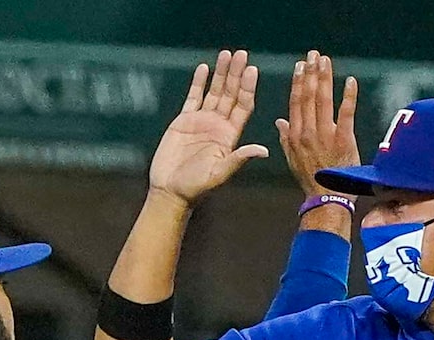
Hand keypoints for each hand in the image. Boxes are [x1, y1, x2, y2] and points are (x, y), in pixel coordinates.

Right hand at [149, 51, 267, 204]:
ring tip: (226, 54)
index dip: (247, 87)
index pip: (243, 105)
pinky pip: (193, 98)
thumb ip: (238, 159)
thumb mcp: (219, 174)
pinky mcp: (183, 121)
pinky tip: (204, 68)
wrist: (170, 191)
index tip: (251, 70)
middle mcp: (218, 124)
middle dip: (235, 74)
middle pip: (230, 93)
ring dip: (220, 73)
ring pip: (214, 92)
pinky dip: (198, 83)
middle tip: (241, 54)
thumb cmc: (195, 187)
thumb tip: (262, 151)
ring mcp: (201, 121)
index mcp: (230, 135)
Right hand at [275, 53, 360, 199]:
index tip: (301, 65)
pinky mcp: (343, 138)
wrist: (325, 197)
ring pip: (323, 100)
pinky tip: (350, 81)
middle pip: (308, 96)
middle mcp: (307, 132)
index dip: (298, 82)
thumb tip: (279, 121)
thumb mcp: (292, 159)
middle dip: (311, 73)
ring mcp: (325, 134)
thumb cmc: (310, 179)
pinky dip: (348, 96)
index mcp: (294, 136)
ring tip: (326, 61)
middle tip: (314, 55)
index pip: (295, 103)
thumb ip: (286, 138)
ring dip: (325, 78)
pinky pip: (346, 113)